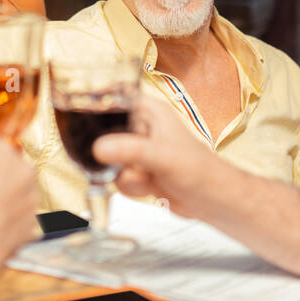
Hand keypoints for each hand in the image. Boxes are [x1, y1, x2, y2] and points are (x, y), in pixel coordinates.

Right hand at [92, 95, 218, 217]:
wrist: (210, 200)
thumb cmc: (199, 170)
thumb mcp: (162, 157)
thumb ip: (131, 151)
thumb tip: (100, 147)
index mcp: (149, 111)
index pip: (114, 100)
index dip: (98, 110)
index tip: (89, 128)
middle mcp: (141, 128)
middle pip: (104, 133)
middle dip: (110, 154)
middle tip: (126, 163)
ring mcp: (137, 150)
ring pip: (108, 160)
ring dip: (124, 175)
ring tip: (145, 177)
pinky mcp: (137, 170)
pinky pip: (117, 177)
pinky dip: (129, 186)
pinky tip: (147, 187)